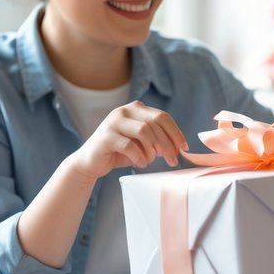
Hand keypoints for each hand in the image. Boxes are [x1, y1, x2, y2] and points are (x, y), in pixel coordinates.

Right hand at [68, 101, 188, 180]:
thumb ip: (156, 139)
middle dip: (168, 143)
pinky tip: (140, 164)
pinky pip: (130, 145)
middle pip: (155, 123)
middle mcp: (124, 111)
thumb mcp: (140, 143)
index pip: (162, 116)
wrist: (90, 162)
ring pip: (144, 131)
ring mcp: (114, 122)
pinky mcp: (106, 136)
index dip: (176, 132)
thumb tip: (179, 146)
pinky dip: (139, 157)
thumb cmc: (118, 153)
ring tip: (151, 161)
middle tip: (173, 160)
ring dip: (153, 149)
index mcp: (135, 109)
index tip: (184, 148)